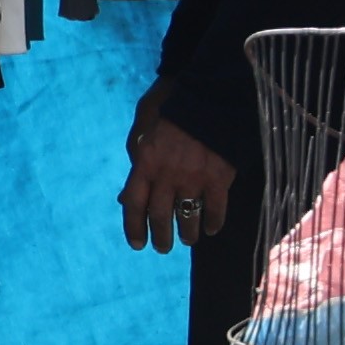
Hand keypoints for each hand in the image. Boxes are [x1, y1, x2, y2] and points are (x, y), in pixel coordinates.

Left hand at [121, 111, 241, 258]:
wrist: (210, 97)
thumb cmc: (172, 112)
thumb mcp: (143, 131)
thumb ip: (134, 163)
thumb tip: (125, 199)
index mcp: (145, 162)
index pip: (134, 203)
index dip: (133, 227)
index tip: (137, 244)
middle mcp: (167, 174)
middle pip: (160, 216)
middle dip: (160, 237)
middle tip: (162, 248)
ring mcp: (194, 177)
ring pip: (187, 217)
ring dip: (187, 234)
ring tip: (188, 240)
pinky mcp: (219, 177)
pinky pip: (215, 209)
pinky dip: (213, 222)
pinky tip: (211, 229)